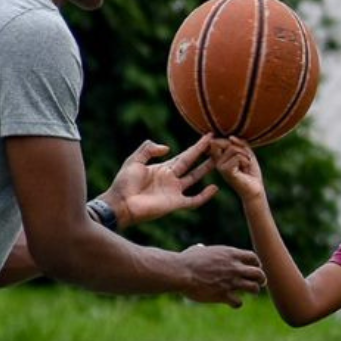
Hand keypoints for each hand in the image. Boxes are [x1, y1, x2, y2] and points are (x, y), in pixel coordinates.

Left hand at [103, 135, 217, 226]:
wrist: (121, 204)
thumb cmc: (124, 183)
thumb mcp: (134, 160)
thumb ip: (148, 149)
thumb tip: (168, 148)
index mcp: (163, 168)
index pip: (184, 155)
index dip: (196, 147)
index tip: (208, 136)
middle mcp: (171, 179)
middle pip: (192, 164)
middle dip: (205, 155)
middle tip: (219, 145)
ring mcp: (174, 191)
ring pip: (195, 178)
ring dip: (206, 170)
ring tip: (219, 161)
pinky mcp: (175, 204)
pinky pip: (194, 200)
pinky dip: (204, 196)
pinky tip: (214, 188)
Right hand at [179, 243, 266, 307]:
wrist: (181, 272)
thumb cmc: (186, 260)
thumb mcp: (198, 250)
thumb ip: (204, 250)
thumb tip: (200, 248)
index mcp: (230, 254)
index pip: (253, 257)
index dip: (256, 263)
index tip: (253, 268)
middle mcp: (234, 267)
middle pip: (259, 273)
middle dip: (261, 279)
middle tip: (259, 283)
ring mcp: (231, 282)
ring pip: (254, 288)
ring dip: (253, 290)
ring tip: (249, 292)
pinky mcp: (223, 295)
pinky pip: (238, 302)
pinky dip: (237, 303)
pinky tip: (232, 302)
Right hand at [210, 137, 265, 202]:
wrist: (255, 189)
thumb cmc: (251, 172)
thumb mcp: (247, 153)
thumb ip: (240, 143)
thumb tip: (230, 137)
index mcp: (220, 157)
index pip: (218, 140)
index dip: (227, 139)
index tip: (237, 144)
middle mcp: (218, 161)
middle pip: (226, 142)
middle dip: (241, 148)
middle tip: (247, 158)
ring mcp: (220, 166)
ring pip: (233, 149)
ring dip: (245, 155)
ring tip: (246, 165)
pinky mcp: (226, 171)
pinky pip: (237, 156)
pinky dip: (246, 161)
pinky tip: (246, 169)